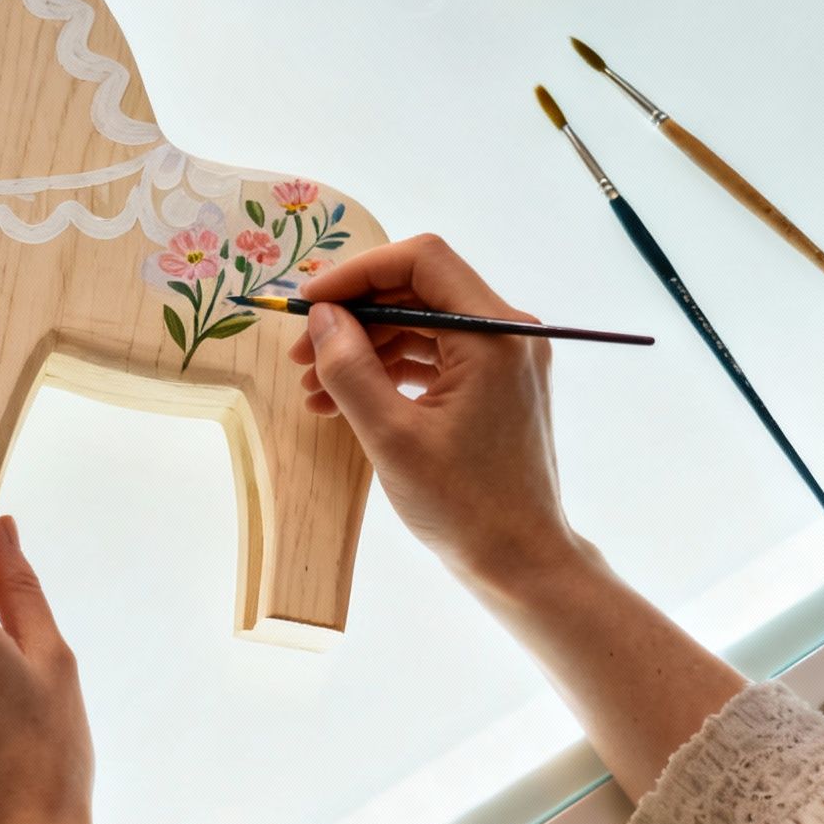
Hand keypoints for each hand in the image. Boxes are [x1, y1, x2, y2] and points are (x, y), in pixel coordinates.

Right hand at [288, 234, 586, 590]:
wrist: (522, 563)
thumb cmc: (464, 505)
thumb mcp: (391, 436)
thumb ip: (350, 368)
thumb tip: (321, 317)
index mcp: (495, 334)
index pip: (421, 260)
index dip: (357, 274)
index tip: (309, 305)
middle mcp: (508, 334)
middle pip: (418, 290)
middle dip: (354, 316)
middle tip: (300, 355)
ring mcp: (505, 360)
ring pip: (421, 324)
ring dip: (365, 348)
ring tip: (314, 389)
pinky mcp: (495, 386)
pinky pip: (434, 355)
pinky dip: (389, 370)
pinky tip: (344, 401)